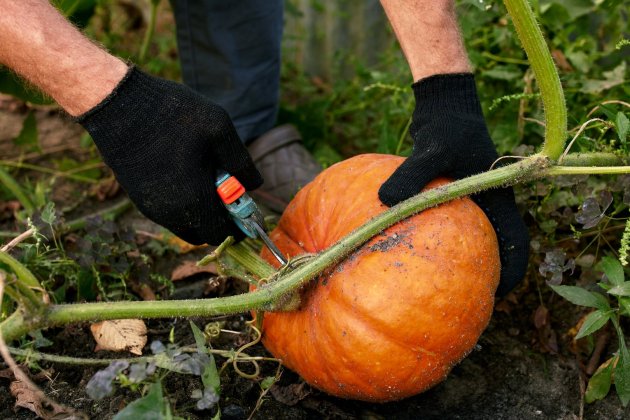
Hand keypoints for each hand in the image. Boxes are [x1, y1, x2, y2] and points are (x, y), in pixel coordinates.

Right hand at [76, 67, 262, 244]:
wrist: (117, 104)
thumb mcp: (218, 128)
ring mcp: (151, 208)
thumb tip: (254, 185)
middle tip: (226, 192)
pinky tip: (184, 173)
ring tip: (204, 176)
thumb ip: (241, 161)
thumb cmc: (172, 113)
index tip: (246, 211)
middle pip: (203, 234)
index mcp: (194, 200)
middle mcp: (171, 213)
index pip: (222, 234)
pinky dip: (182, 204)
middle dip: (219, 220)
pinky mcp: (138, 198)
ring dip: (200, 211)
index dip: (239, 228)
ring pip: (184, 225)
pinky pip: (168, 214)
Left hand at [378, 73, 528, 294]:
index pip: (516, 244)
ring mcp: (471, 202)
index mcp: (499, 199)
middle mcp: (488, 204)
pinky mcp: (452, 197)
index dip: (510, 273)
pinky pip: (446, 226)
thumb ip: (412, 175)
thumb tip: (384, 201)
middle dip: (483, 277)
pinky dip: (436, 242)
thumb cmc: (447, 126)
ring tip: (434, 287)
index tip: (494, 296)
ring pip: (470, 241)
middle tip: (462, 303)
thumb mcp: (432, 149)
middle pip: (494, 250)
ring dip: (460, 263)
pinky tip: (408, 252)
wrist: (444, 104)